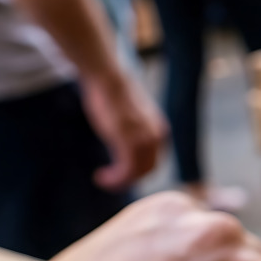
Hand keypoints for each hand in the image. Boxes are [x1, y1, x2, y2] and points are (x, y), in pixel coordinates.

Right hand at [80, 70, 166, 188]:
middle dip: (130, 178)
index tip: (121, 173)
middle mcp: (156, 137)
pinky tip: (100, 177)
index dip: (139, 170)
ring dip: (120, 181)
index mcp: (159, 131)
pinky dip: (114, 179)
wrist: (109, 79)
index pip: (155, 160)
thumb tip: (125, 139)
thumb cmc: (114, 94)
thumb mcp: (130, 116)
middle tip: (110, 181)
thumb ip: (134, 130)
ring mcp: (143, 140)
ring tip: (103, 181)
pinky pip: (126, 171)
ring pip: (137, 173)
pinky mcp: (128, 142)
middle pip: (148, 169)